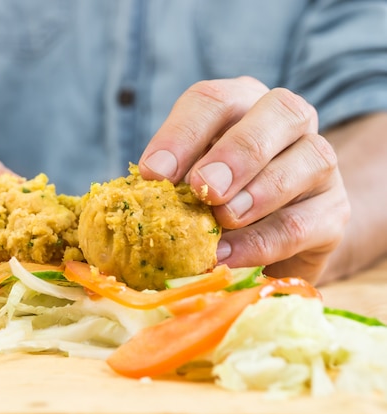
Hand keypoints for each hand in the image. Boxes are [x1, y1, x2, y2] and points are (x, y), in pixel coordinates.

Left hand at [138, 76, 349, 283]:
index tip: (153, 174)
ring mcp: (318, 163)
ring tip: (222, 221)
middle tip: (204, 188)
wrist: (266, 239)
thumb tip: (135, 198)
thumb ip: (168, 184)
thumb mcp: (184, 184)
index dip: (182, 134)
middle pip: (278, 112)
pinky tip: (229, 255)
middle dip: (237, 151)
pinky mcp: (334, 211)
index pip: (213, 100)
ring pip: (309, 159)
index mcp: (239, 104)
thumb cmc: (211, 202)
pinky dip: (265, 241)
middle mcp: (287, 122)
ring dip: (259, 192)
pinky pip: (306, 222)